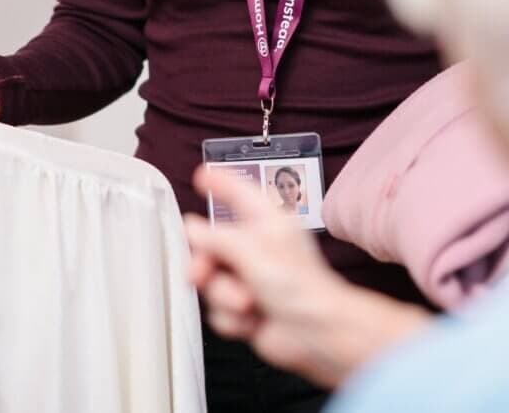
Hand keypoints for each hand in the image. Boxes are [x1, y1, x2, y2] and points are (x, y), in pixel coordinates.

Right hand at [187, 166, 430, 389]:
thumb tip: (192, 228)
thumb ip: (217, 239)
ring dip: (226, 296)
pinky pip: (219, 310)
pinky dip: (233, 319)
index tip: (202, 175)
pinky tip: (254, 320)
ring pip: (213, 282)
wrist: (315, 333)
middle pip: (214, 246)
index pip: (240, 193)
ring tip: (249, 302)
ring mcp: (252, 279)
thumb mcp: (252, 252)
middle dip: (206, 265)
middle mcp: (258, 247)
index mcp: (267, 222)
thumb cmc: (300, 287)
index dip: (221, 182)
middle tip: (200, 274)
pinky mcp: (248, 308)